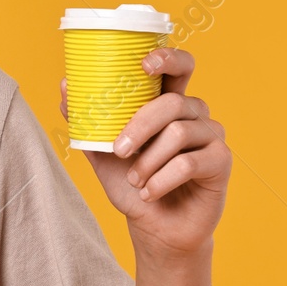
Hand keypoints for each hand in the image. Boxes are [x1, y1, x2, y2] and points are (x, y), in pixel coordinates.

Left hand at [60, 46, 230, 257]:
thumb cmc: (132, 184)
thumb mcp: (102, 153)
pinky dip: (162, 180)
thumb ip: (88, 122)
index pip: (179, 66)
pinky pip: (190, 162)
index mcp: (169, 104)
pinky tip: (149, 193)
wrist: (155, 228)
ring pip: (179, 132)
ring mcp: (212, 136)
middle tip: (119, 150)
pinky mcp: (221, 161)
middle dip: (140, 125)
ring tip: (135, 181)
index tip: (144, 65)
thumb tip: (65, 87)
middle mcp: (194, 114)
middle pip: (172, 102)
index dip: (167, 57)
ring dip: (148, 161)